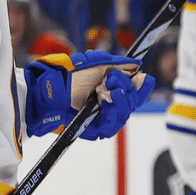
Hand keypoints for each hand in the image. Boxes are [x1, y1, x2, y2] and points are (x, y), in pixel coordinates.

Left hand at [24, 50, 153, 137]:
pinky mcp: (96, 130)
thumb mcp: (98, 64)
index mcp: (114, 89)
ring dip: (121, 99)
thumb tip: (137, 64)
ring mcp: (103, 118)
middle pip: (134, 102)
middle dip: (128, 88)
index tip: (143, 77)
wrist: (51, 88)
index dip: (142, 85)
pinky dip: (113, 111)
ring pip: (125, 113)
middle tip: (114, 78)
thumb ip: (119, 64)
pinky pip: (113, 125)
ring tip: (109, 89)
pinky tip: (106, 100)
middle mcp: (111, 104)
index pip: (136, 91)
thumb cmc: (70, 76)